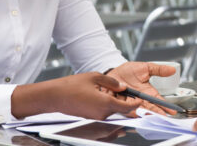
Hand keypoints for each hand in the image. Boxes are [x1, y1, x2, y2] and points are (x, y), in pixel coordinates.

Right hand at [11, 72, 139, 119]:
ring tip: (118, 96)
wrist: (55, 97)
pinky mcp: (91, 119)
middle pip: (121, 111)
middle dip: (127, 104)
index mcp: (105, 103)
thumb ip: (111, 82)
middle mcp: (102, 114)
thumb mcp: (95, 77)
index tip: (140, 101)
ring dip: (117, 106)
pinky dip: (108, 108)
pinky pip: (104, 115)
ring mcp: (96, 118)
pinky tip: (105, 99)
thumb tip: (122, 86)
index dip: (135, 104)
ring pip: (113, 113)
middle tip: (131, 97)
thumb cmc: (72, 86)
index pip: (127, 107)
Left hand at [107, 62, 175, 114]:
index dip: (165, 106)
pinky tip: (135, 113)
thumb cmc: (129, 71)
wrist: (114, 72)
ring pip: (138, 110)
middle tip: (163, 118)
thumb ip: (159, 70)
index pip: (158, 101)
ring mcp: (129, 102)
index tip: (172, 111)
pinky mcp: (119, 103)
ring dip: (144, 114)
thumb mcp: (146, 68)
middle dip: (157, 113)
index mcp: (148, 92)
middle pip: (150, 108)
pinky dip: (130, 111)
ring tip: (150, 116)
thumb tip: (172, 69)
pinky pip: (124, 108)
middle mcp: (139, 100)